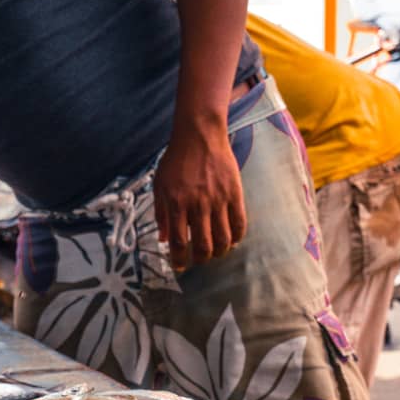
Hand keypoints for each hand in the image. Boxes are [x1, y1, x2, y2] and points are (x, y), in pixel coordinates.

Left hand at [153, 124, 246, 271]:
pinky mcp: (234, 192)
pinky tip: (231, 241)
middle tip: (199, 260)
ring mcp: (218, 199)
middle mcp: (197, 204)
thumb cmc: (177, 159)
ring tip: (216, 253)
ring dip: (219, 252)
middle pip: (203, 246)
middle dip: (201, 260)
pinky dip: (236, 237)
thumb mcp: (160, 185)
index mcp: (176, 204)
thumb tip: (164, 239)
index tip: (180, 266)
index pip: (179, 242)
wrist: (200, 133)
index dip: (179, 260)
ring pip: (222, 239)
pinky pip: (239, 222)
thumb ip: (160, 213)